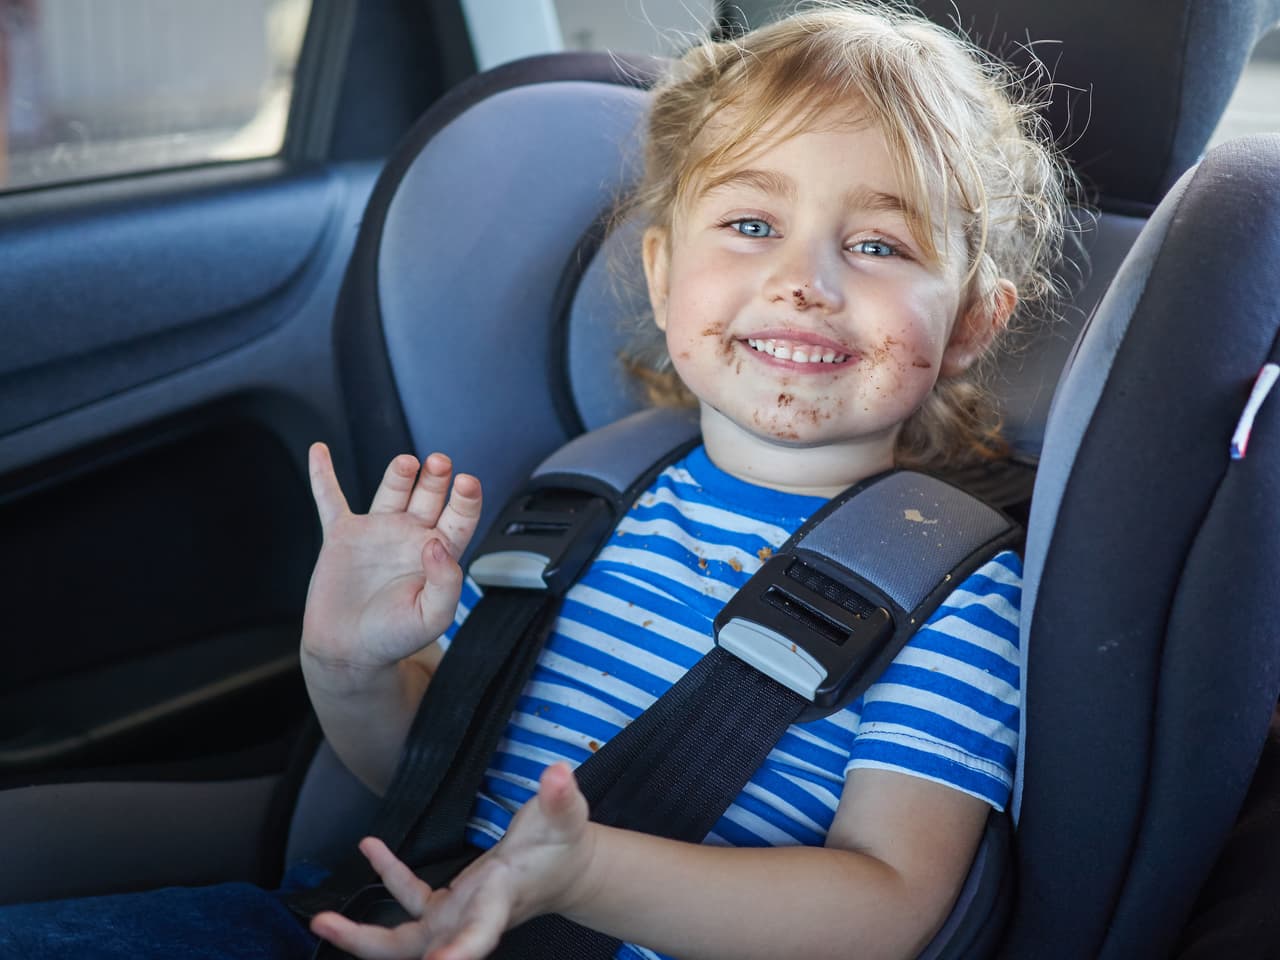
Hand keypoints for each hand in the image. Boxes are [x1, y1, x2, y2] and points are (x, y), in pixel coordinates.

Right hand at [302, 443, 482, 676]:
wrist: (350, 652)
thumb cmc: (394, 638)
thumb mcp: (432, 617)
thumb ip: (445, 582)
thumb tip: (436, 545)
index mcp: (438, 553)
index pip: (460, 516)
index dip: (466, 498)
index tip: (466, 483)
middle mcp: (410, 536)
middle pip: (429, 495)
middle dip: (436, 477)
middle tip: (440, 463)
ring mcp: (377, 532)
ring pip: (392, 491)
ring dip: (400, 473)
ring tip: (408, 462)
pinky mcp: (342, 536)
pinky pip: (330, 499)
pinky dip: (322, 475)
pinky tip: (319, 451)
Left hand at [310, 762, 595, 959]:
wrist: (567, 870)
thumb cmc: (564, 846)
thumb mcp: (566, 818)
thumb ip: (560, 798)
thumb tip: (557, 773)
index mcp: (499, 902)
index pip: (478, 935)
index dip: (457, 952)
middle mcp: (472, 919)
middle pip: (417, 949)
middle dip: (369, 944)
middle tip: (327, 928)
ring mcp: (457, 918)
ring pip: (403, 939)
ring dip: (361, 934)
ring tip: (322, 920)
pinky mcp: (449, 906)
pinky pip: (409, 900)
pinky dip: (388, 877)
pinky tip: (370, 847)